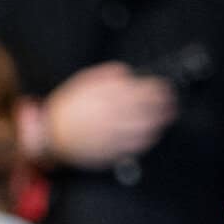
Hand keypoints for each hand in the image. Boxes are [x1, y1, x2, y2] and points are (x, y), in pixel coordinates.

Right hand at [41, 63, 177, 168]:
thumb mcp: (82, 83)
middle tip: (171, 100)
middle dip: (162, 103)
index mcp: (102, 96)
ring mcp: (112, 134)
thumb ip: (105, 75)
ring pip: (145, 126)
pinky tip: (154, 133)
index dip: (155, 88)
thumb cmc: (67, 110)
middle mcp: (109, 114)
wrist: (52, 136)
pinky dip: (149, 138)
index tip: (163, 86)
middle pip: (145, 108)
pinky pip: (137, 144)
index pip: (137, 89)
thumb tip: (126, 72)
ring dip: (160, 120)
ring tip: (168, 115)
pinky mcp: (113, 150)